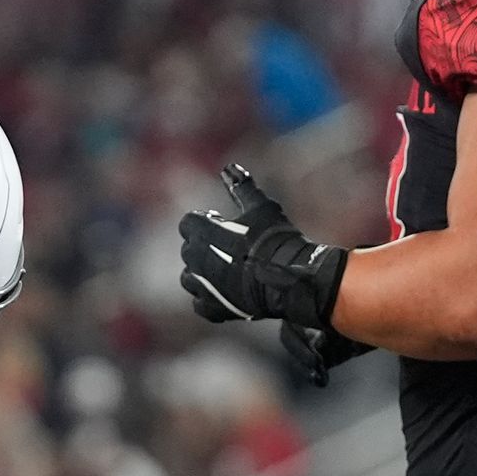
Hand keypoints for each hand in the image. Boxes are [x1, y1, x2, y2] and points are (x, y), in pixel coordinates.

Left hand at [178, 163, 351, 332]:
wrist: (288, 277)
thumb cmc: (274, 238)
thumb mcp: (260, 206)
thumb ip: (241, 186)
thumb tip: (229, 167)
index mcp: (200, 231)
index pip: (188, 222)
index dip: (205, 222)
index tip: (223, 223)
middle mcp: (194, 259)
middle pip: (189, 249)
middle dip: (204, 245)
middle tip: (230, 245)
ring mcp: (201, 286)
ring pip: (189, 277)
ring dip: (201, 272)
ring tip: (224, 269)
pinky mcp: (211, 308)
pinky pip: (199, 303)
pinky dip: (208, 298)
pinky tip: (223, 293)